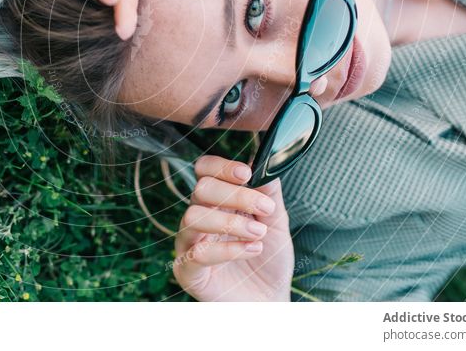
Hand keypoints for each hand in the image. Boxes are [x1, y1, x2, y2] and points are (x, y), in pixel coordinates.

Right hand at [172, 155, 294, 301]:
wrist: (270, 303)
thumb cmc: (269, 262)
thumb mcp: (277, 223)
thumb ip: (269, 194)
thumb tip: (264, 163)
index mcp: (216, 202)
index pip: (204, 170)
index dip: (221, 166)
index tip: (248, 173)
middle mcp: (199, 219)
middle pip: (200, 189)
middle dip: (236, 195)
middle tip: (264, 210)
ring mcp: (190, 244)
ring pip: (193, 216)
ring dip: (231, 222)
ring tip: (259, 234)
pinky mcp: (188, 271)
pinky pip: (196, 253)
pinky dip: (227, 249)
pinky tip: (252, 250)